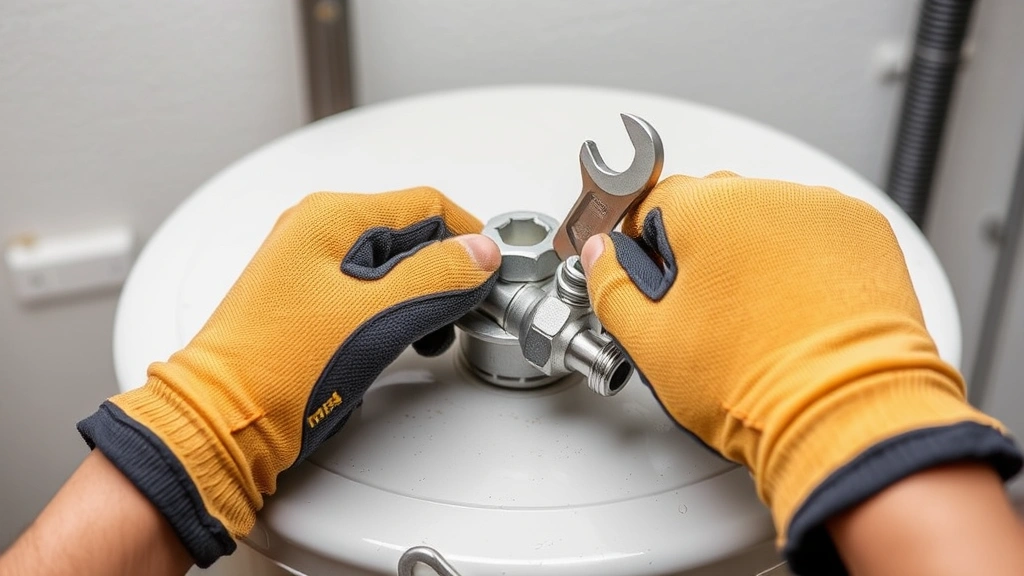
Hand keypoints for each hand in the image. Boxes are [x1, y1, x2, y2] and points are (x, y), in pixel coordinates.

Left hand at [76, 187, 499, 566]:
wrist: (224, 424)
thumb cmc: (277, 368)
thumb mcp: (376, 315)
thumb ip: (437, 278)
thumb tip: (480, 253)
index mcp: (329, 219)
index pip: (426, 206)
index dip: (468, 239)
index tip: (491, 274)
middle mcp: (316, 235)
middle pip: (410, 237)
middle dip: (444, 276)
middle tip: (462, 313)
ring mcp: (310, 271)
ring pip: (393, 270)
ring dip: (422, 300)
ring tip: (426, 337)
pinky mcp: (309, 307)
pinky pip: (370, 297)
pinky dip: (396, 317)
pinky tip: (397, 345)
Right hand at [580, 172, 1021, 572]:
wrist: (843, 414)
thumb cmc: (753, 383)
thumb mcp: (651, 341)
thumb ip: (611, 286)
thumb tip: (600, 255)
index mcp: (709, 208)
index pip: (652, 203)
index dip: (645, 250)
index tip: (655, 283)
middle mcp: (768, 194)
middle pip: (711, 207)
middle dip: (700, 251)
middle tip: (705, 313)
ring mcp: (823, 211)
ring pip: (765, 218)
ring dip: (753, 252)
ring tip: (758, 318)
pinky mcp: (866, 234)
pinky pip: (815, 233)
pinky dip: (803, 261)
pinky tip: (797, 310)